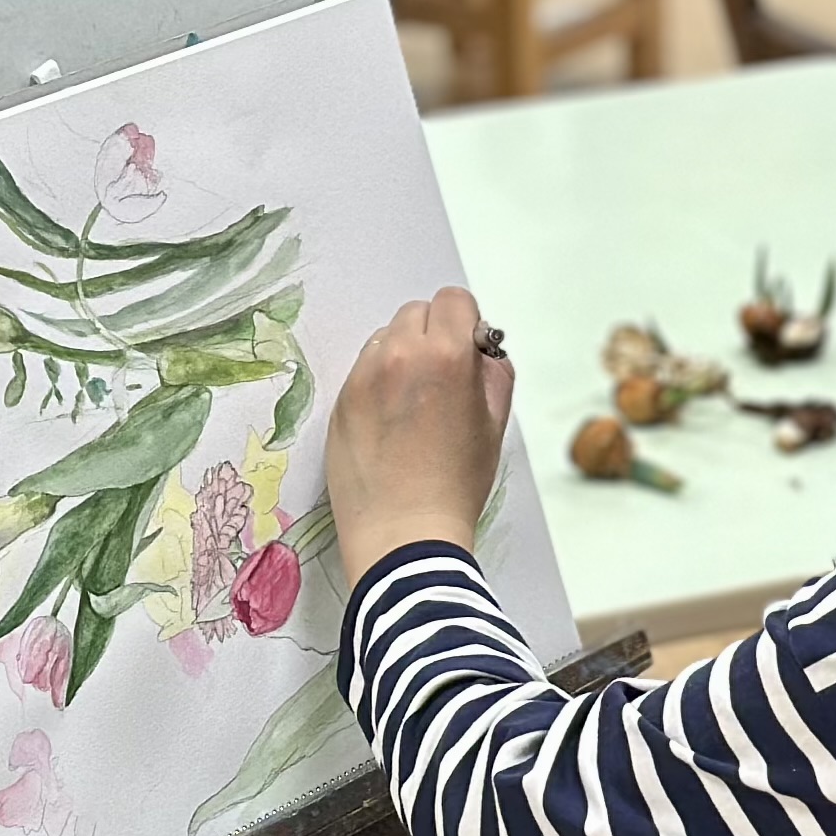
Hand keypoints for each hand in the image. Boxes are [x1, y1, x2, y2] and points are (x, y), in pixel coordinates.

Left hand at [326, 285, 514, 588]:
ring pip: (386, 339)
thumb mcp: (495, 425)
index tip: (467, 350)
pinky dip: (378, 383)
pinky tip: (391, 423)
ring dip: (402, 355)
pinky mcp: (340, 401)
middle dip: (433, 335)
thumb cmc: (454, 486)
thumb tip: (481, 350)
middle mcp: (399, 356)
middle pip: (416, 313)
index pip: (454, 301)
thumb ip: (494, 373)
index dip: (466, 324)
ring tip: (414, 404)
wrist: (404, 534)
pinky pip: (363, 371)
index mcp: (444, 356)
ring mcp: (363, 378)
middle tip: (442, 378)